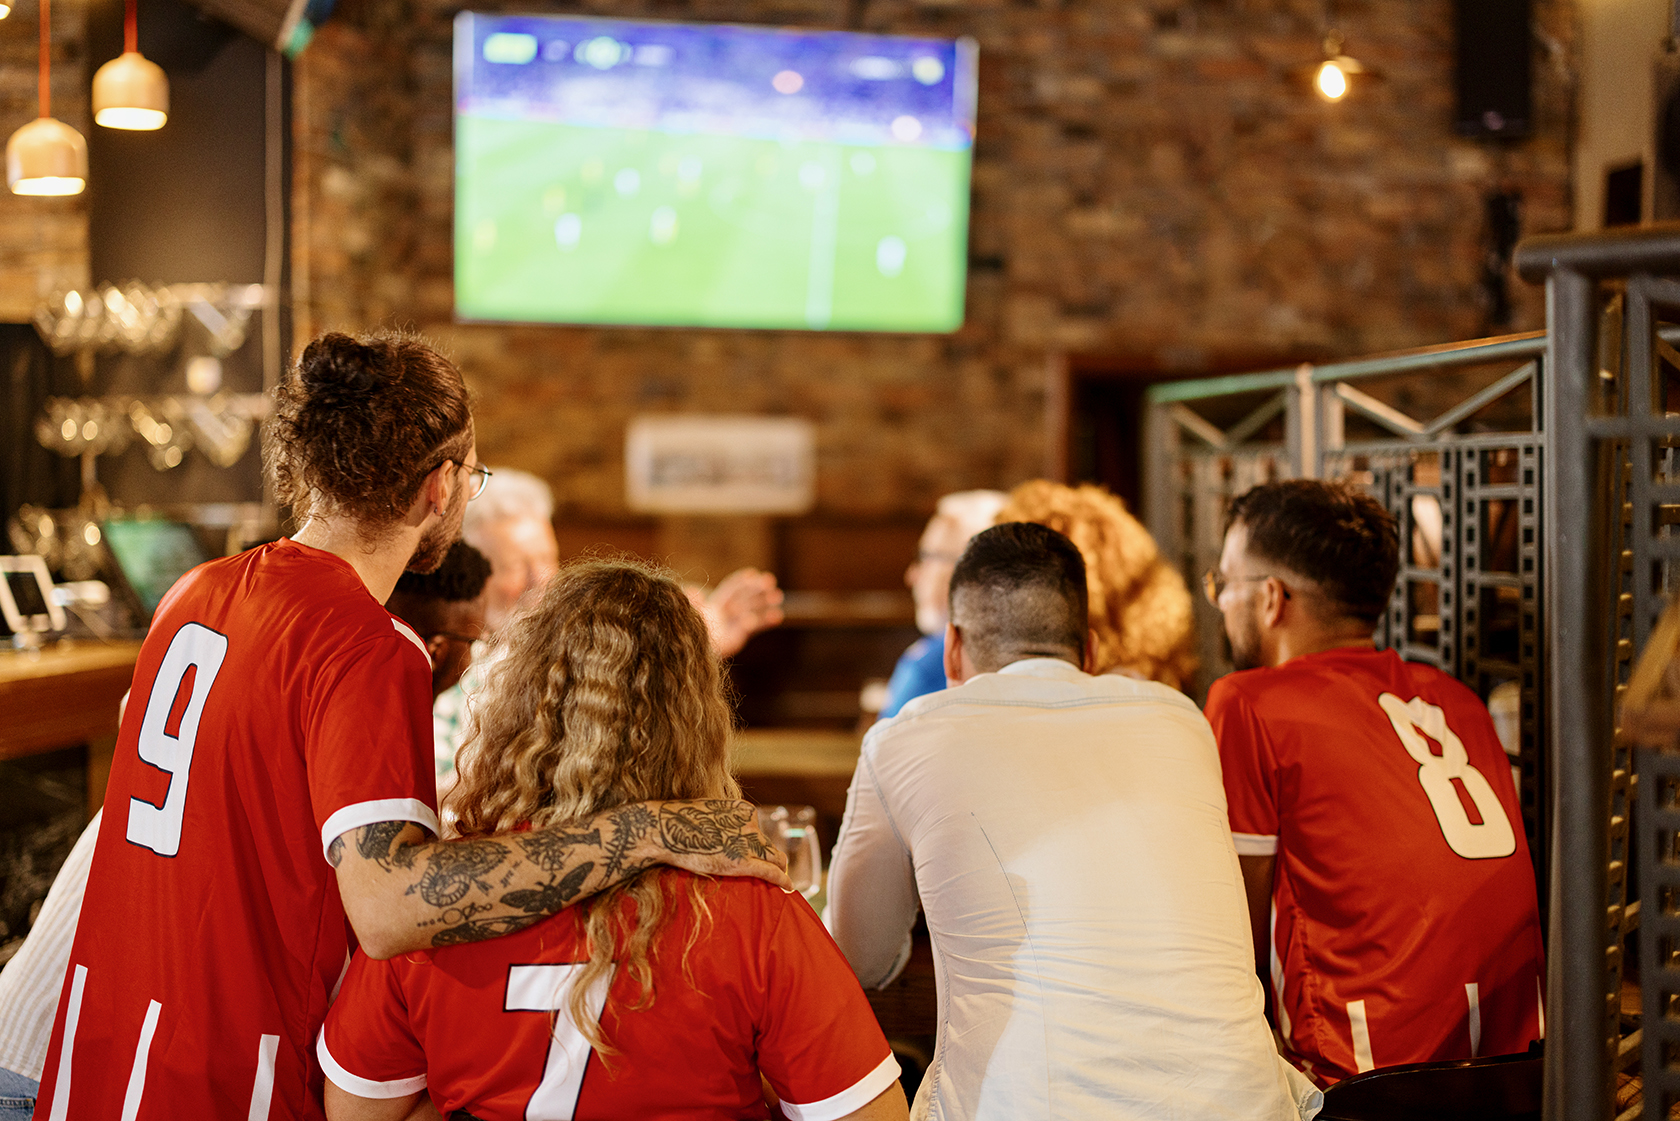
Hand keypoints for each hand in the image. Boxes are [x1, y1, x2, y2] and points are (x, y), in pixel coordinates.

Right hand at [643, 799, 791, 889]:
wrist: (663, 829)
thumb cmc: (676, 823)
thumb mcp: (704, 814)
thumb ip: (718, 823)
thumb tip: (717, 836)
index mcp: (741, 810)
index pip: (757, 829)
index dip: (756, 844)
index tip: (754, 854)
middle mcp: (749, 823)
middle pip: (769, 845)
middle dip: (772, 859)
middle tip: (773, 872)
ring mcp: (747, 841)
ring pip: (776, 858)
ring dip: (779, 870)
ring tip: (781, 882)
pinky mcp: (742, 861)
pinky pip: (771, 871)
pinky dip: (783, 880)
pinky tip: (789, 888)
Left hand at [697, 568, 784, 656]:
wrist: (693, 651)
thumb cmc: (689, 631)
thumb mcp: (690, 614)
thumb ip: (692, 603)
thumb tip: (691, 591)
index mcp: (716, 602)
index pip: (731, 588)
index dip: (741, 581)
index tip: (753, 574)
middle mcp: (728, 611)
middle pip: (745, 596)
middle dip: (757, 588)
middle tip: (770, 580)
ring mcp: (736, 623)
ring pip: (753, 609)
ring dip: (765, 602)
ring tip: (778, 596)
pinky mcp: (740, 635)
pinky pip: (755, 627)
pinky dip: (766, 621)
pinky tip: (777, 616)